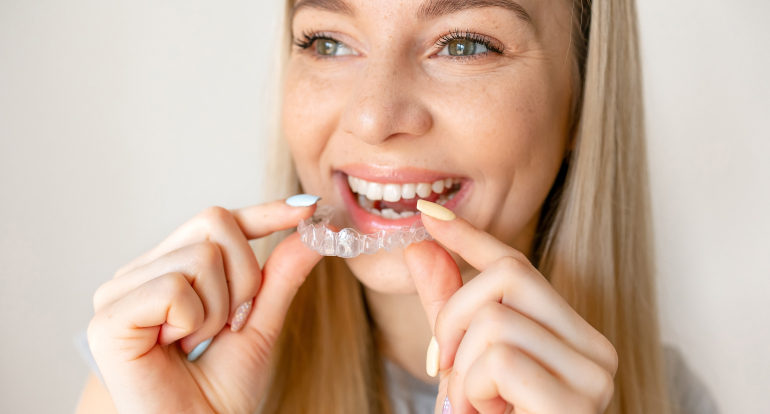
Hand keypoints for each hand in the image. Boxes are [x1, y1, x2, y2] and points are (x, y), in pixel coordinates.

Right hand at [87, 200, 321, 413]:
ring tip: (195, 342)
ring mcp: (120, 290)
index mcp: (172, 268)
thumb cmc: (221, 390)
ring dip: (219, 310)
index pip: (220, 221)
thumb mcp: (261, 325)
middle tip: (229, 324)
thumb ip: (281, 277)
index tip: (307, 209)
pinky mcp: (109, 316)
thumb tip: (313, 230)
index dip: (264, 211)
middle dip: (244, 277)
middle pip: (214, 222)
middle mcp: (142, 271)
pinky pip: (174, 288)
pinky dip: (191, 322)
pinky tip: (173, 348)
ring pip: (201, 255)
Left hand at [404, 202, 616, 413]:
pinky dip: (473, 391)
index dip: (469, 237)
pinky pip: (499, 359)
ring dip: (463, 371)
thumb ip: (446, 309)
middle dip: (453, 318)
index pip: (516, 265)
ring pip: (494, 319)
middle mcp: (594, 349)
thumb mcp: (462, 367)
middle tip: (446, 372)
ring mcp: (593, 375)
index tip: (429, 215)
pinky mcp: (576, 402)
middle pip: (506, 278)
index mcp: (569, 337)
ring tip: (476, 409)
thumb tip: (422, 247)